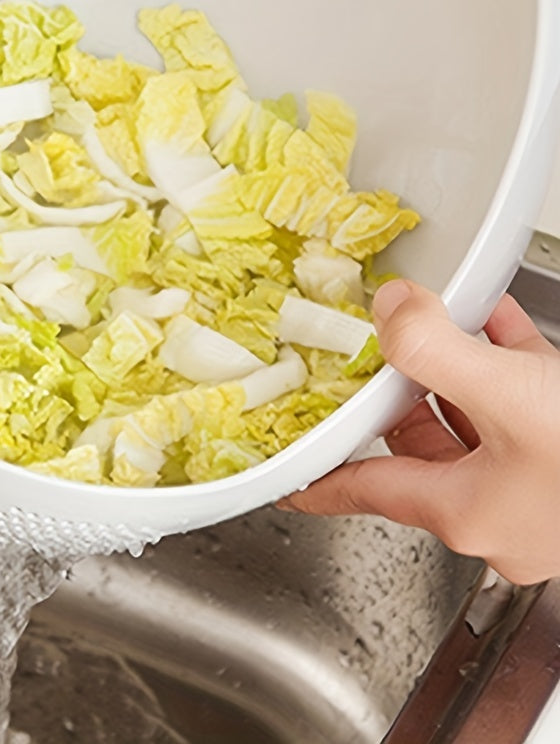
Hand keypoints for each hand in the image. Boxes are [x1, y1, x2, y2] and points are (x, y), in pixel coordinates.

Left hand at [280, 278, 559, 583]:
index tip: (286, 476)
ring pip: (477, 420)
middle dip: (396, 394)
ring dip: (455, 368)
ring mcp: (546, 489)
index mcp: (466, 511)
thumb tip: (388, 308)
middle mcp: (503, 510)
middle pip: (421, 446)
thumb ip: (430, 349)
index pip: (364, 491)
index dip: (318, 477)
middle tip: (367, 354)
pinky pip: (527, 402)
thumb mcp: (505, 394)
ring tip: (435, 319)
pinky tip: (504, 319)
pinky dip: (508, 358)